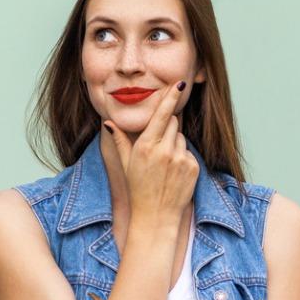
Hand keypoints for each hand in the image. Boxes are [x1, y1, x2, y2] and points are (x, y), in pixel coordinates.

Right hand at [103, 80, 198, 224]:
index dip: (171, 97)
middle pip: (173, 122)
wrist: (155, 215)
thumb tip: (107, 123)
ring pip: (181, 137)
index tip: (179, 84)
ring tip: (164, 164)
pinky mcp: (192, 167)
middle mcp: (164, 150)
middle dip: (167, 128)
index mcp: (146, 146)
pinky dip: (182, 158)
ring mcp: (180, 159)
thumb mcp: (126, 163)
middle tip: (158, 147)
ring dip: (175, 144)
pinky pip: (188, 152)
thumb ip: (119, 140)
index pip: (162, 114)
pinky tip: (173, 172)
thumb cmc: (138, 188)